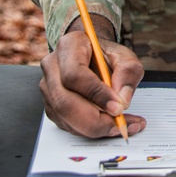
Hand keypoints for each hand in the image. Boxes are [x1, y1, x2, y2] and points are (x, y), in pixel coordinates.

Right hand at [38, 15, 145, 138]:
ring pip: (65, 117)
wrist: (92, 56)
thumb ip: (127, 74)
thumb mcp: (125, 57)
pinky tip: (109, 126)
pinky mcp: (51, 105)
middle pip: (65, 102)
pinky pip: (67, 125)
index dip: (96, 94)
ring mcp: (48, 87)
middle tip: (121, 125)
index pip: (75, 74)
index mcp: (69, 45)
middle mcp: (52, 66)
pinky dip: (90, 131)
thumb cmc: (106, 55)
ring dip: (95, 128)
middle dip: (95, 120)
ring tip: (122, 126)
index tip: (118, 107)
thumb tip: (122, 101)